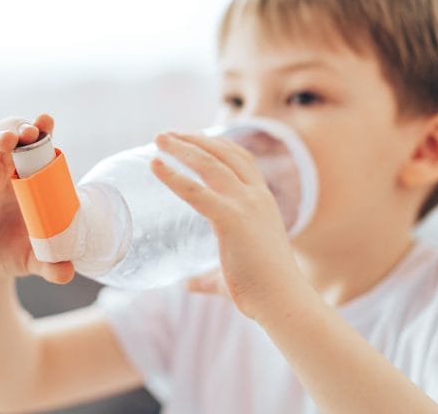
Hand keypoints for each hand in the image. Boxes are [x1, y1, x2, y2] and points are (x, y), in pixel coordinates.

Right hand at [0, 113, 74, 283]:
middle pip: (7, 136)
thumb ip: (51, 263)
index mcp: (25, 176)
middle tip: (32, 131)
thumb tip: (67, 273)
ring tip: (11, 139)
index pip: (32, 145)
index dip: (40, 130)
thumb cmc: (12, 251)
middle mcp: (1, 172)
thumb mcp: (35, 258)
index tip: (48, 121)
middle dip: (19, 128)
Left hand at [150, 131, 301, 319]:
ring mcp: (245, 205)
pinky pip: (195, 191)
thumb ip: (208, 277)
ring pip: (209, 163)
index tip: (191, 137)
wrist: (282, 302)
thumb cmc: (262, 293)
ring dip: (182, 146)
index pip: (241, 159)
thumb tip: (188, 284)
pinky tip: (155, 166)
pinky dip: (173, 175)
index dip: (216, 143)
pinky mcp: (231, 219)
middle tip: (165, 135)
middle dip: (193, 139)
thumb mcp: (233, 274)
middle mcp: (256, 196)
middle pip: (223, 153)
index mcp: (263, 202)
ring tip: (158, 138)